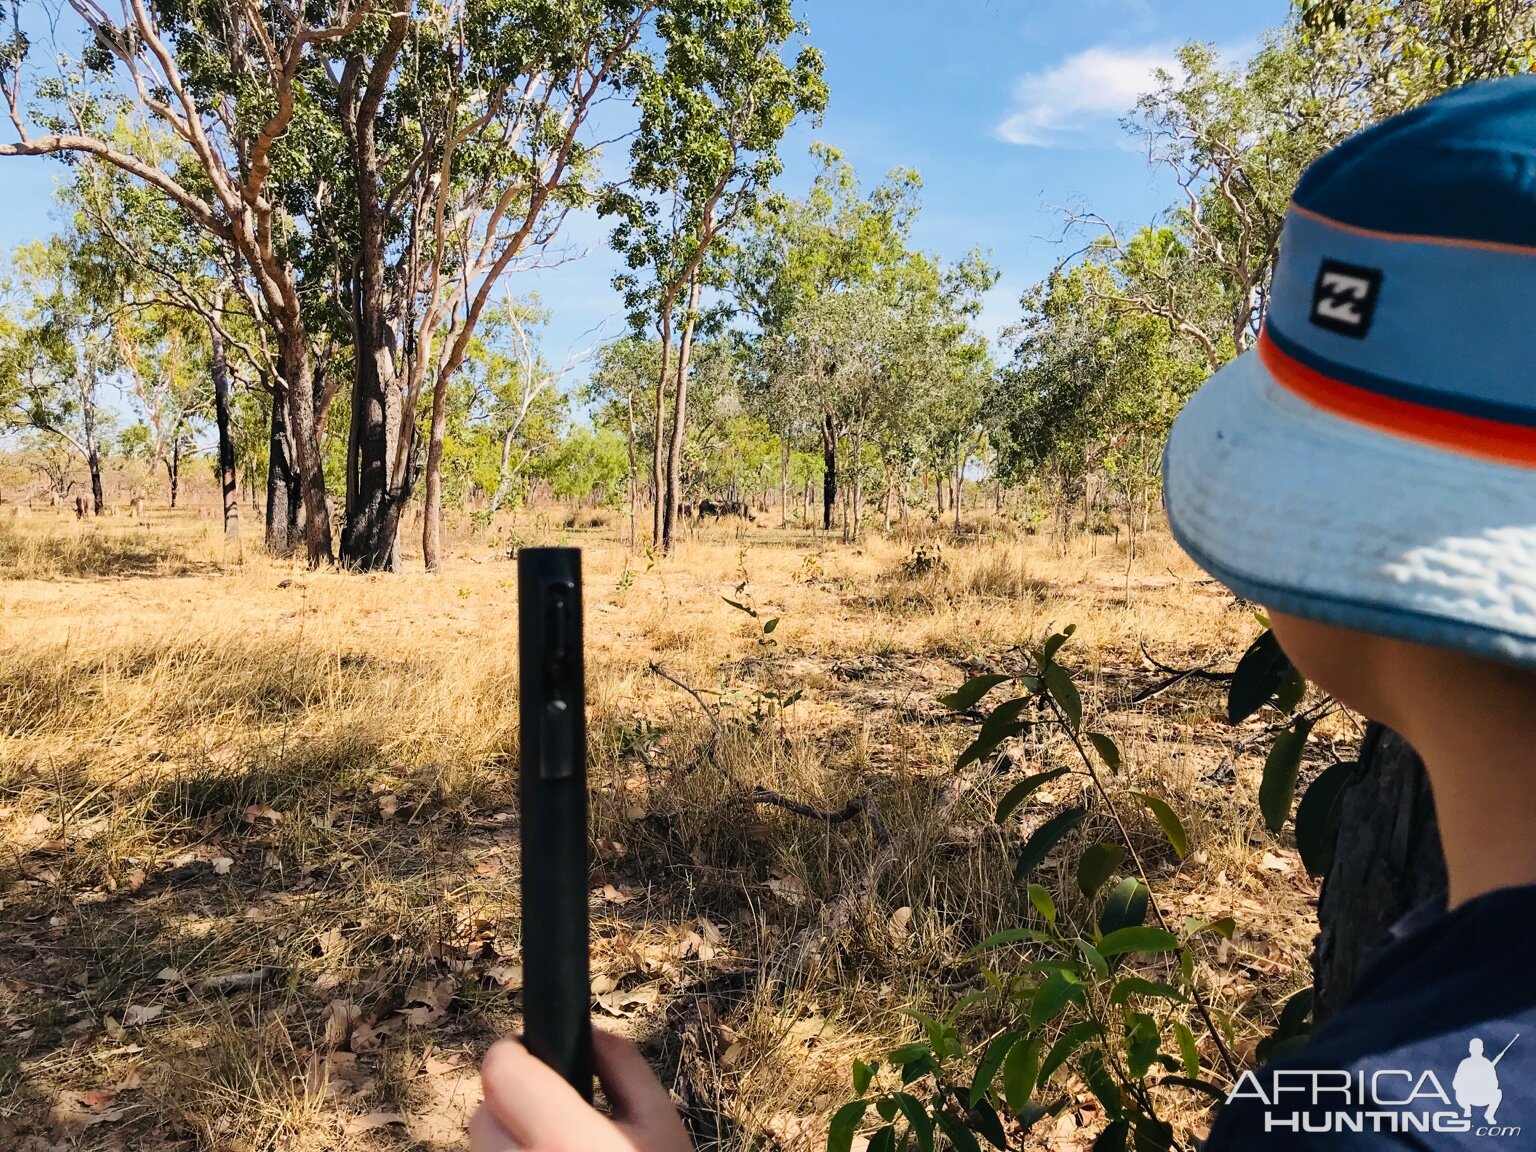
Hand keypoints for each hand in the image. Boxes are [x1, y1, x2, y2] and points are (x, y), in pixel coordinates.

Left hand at [470, 1028, 693, 1151]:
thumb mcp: (662, 1126)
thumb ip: (623, 1067)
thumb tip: (587, 1032)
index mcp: (562, 1140)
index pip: (499, 1071)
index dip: (515, 1055)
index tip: (532, 1057)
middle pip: (481, 1117)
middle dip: (511, 1107)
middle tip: (556, 1119)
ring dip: (510, 1149)